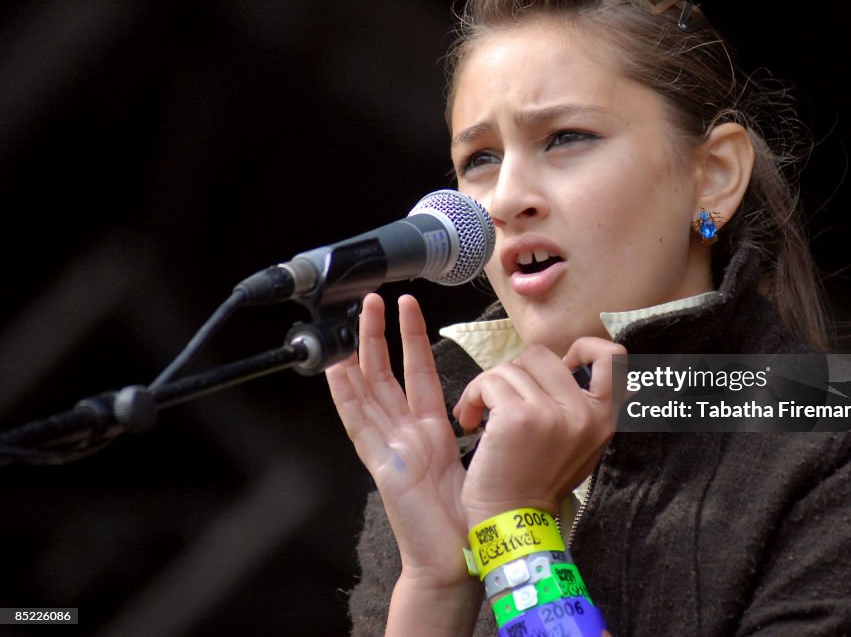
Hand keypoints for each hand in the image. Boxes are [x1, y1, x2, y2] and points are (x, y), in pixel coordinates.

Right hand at [326, 293, 468, 587]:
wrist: (464, 556)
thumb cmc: (477, 514)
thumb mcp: (486, 456)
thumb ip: (488, 425)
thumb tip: (510, 396)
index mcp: (431, 431)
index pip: (418, 374)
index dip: (413, 341)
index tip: (408, 309)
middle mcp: (406, 434)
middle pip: (386, 374)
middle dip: (380, 335)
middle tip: (374, 298)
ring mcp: (390, 447)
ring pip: (368, 389)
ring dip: (361, 351)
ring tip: (358, 316)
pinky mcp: (381, 464)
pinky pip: (358, 423)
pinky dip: (345, 395)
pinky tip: (335, 368)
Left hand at [453, 338, 622, 526]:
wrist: (512, 522)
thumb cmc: (536, 483)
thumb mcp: (580, 447)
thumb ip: (586, 409)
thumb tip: (592, 371)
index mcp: (602, 419)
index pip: (613, 357)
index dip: (584, 347)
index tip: (561, 363)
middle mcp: (582, 413)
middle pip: (542, 355)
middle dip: (515, 371)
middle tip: (503, 399)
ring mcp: (550, 413)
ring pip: (510, 367)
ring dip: (487, 387)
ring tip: (480, 416)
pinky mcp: (517, 416)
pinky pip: (488, 382)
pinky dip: (472, 397)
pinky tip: (469, 421)